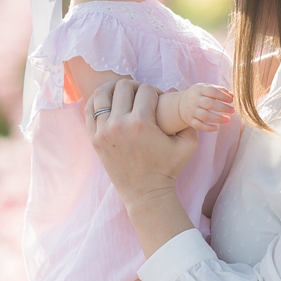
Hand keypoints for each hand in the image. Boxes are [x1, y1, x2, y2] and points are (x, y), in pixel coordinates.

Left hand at [85, 74, 194, 201]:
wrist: (146, 194)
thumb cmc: (168, 169)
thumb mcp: (188, 146)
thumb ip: (190, 120)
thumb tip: (179, 97)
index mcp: (141, 123)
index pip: (146, 90)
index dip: (155, 91)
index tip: (158, 99)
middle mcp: (120, 124)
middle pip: (124, 86)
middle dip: (136, 87)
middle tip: (141, 95)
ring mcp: (104, 131)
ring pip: (103, 93)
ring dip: (114, 89)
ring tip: (123, 95)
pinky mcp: (95, 139)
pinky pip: (90, 109)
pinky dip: (98, 101)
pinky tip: (109, 104)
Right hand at [176, 81, 235, 129]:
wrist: (180, 105)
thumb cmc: (199, 95)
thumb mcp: (206, 88)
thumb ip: (219, 90)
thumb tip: (232, 95)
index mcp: (199, 89)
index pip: (212, 91)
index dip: (223, 96)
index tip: (231, 100)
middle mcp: (194, 100)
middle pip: (210, 104)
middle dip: (223, 108)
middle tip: (233, 111)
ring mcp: (191, 111)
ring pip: (205, 116)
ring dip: (218, 119)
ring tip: (228, 120)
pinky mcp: (190, 120)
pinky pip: (199, 126)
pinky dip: (209, 128)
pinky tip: (217, 127)